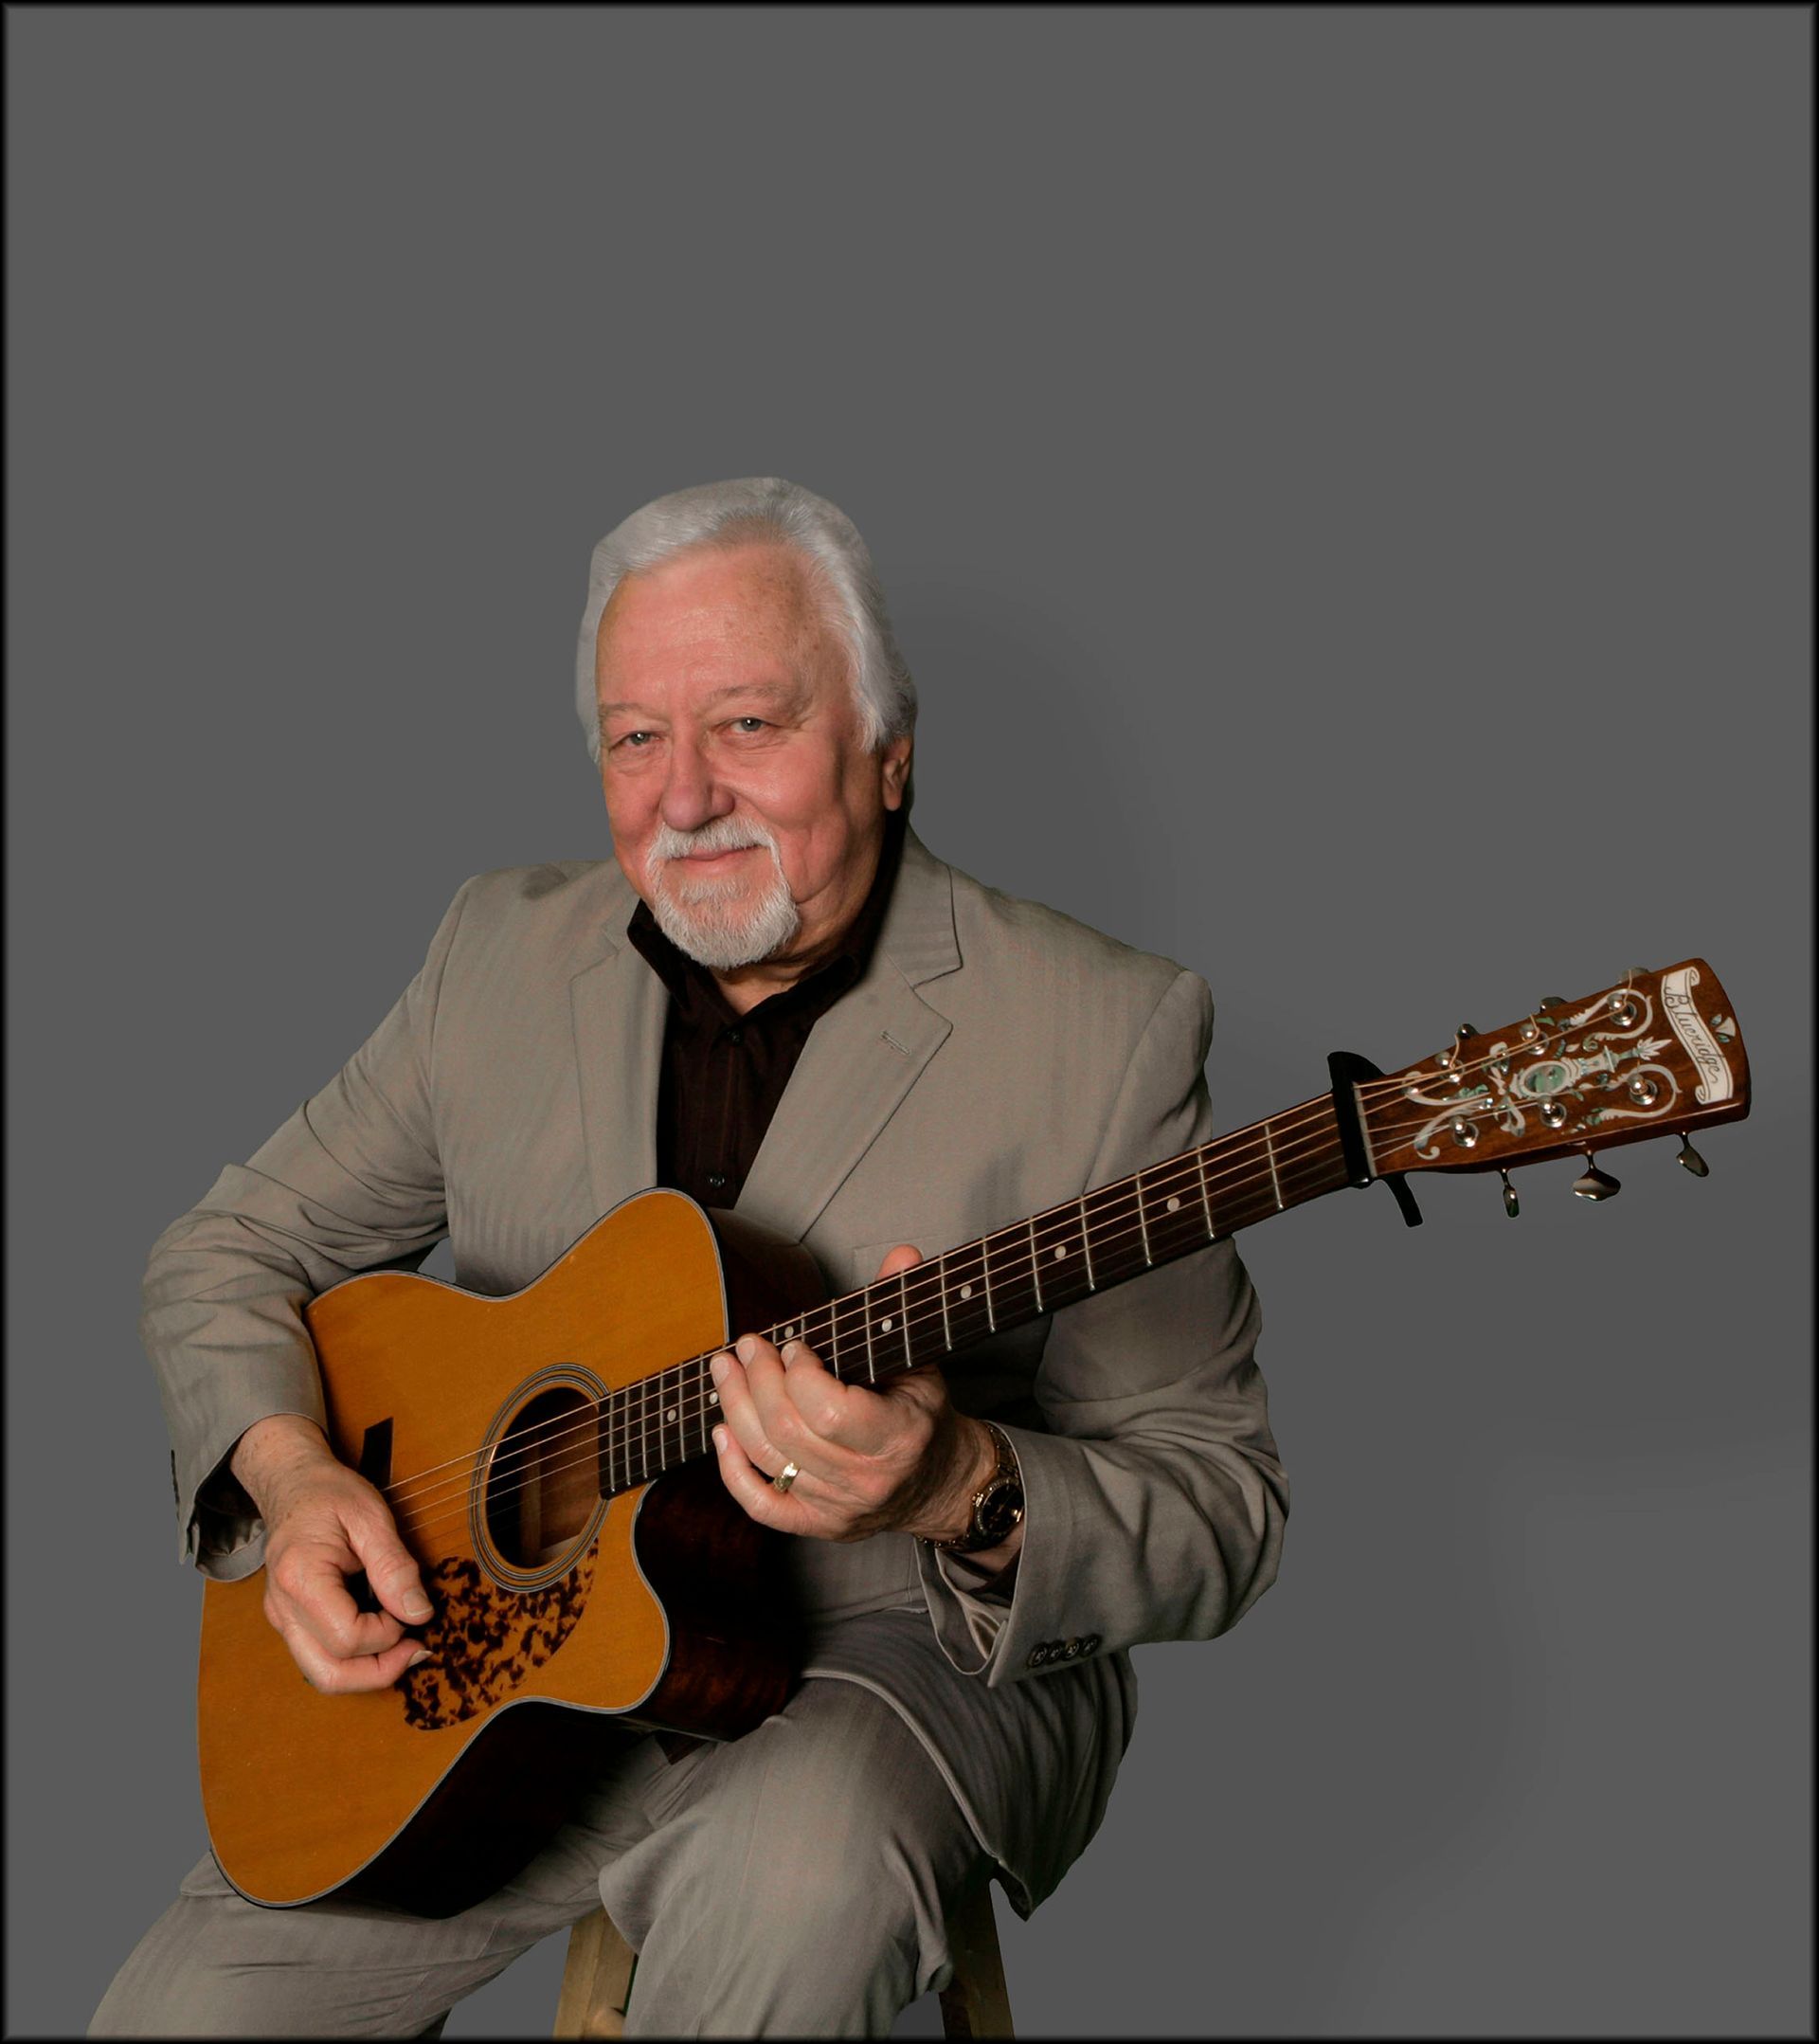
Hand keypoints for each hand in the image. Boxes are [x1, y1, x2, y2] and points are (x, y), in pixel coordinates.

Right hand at [231, 1414, 434, 1694]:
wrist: (292, 1484)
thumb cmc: (329, 1494)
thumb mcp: (371, 1517)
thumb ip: (394, 1566)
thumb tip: (419, 1613)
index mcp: (300, 1579)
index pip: (347, 1637)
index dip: (388, 1633)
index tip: (411, 1608)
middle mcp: (283, 1609)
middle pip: (329, 1674)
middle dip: (380, 1672)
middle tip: (417, 1647)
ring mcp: (282, 1619)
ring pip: (322, 1675)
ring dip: (367, 1672)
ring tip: (403, 1646)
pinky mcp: (290, 1622)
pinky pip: (321, 1658)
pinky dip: (355, 1659)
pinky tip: (382, 1636)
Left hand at [708, 1246, 996, 1544]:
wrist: (938, 1483)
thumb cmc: (924, 1415)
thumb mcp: (922, 1359)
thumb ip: (903, 1306)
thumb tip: (901, 1255)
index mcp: (897, 1437)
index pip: (830, 1412)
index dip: (800, 1375)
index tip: (795, 1345)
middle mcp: (865, 1480)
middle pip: (788, 1432)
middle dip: (758, 1381)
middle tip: (748, 1345)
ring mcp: (836, 1507)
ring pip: (768, 1460)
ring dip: (736, 1409)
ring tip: (724, 1370)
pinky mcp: (815, 1525)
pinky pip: (761, 1506)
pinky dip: (733, 1470)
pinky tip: (721, 1432)